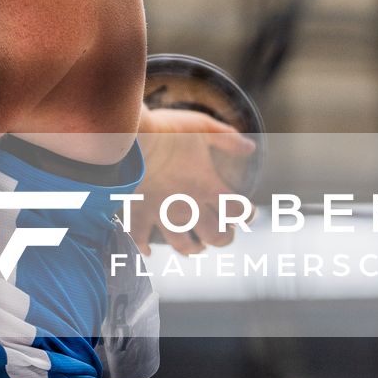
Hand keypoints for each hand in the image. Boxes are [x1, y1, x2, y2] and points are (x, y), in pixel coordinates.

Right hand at [130, 105, 256, 255]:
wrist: (127, 136)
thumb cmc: (167, 129)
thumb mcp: (202, 126)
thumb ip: (227, 139)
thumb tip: (250, 148)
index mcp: (207, 185)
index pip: (237, 211)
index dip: (247, 214)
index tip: (247, 212)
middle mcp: (189, 205)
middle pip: (215, 236)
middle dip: (224, 238)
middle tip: (224, 233)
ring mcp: (162, 212)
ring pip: (183, 244)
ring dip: (192, 248)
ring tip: (196, 247)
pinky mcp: (138, 212)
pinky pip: (140, 238)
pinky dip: (143, 246)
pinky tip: (147, 250)